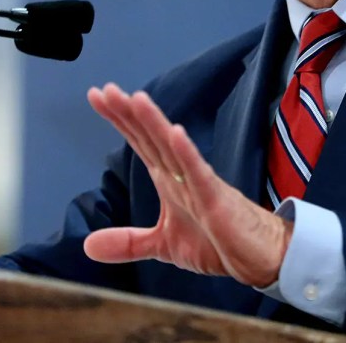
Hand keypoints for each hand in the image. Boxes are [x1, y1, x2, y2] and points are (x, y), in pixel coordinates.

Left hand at [83, 83, 292, 287]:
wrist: (257, 255)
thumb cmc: (217, 242)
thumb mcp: (163, 244)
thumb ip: (127, 242)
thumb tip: (88, 245)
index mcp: (168, 179)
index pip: (140, 142)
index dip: (120, 119)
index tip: (97, 96)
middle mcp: (181, 174)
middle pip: (151, 137)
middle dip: (129, 113)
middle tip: (105, 89)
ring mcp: (199, 183)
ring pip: (172, 147)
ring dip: (154, 123)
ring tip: (136, 99)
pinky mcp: (216, 198)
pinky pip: (199, 173)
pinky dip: (187, 153)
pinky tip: (175, 134)